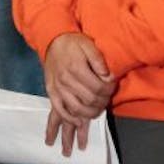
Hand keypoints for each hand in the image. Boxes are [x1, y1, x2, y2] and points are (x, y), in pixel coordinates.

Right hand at [43, 33, 113, 155]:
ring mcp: (58, 88)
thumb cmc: (72, 43)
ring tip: (97, 111)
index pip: (98, 87)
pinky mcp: (52, 92)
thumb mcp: (88, 45)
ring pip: (76, 109)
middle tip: (107, 98)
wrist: (52, 41)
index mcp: (76, 68)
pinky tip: (78, 122)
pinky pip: (59, 110)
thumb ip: (99, 60)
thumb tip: (107, 76)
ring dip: (90, 113)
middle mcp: (66, 80)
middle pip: (89, 100)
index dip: (109, 90)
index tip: (112, 86)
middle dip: (102, 102)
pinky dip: (70, 119)